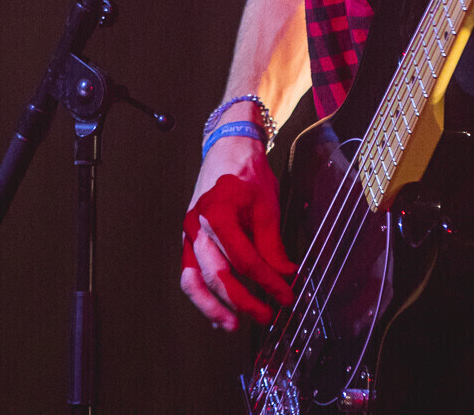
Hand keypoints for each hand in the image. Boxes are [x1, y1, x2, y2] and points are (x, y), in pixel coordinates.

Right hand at [181, 127, 293, 330]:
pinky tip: (218, 310)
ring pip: (193, 280)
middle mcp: (196, 225)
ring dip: (212, 306)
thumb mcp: (267, 205)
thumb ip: (272, 244)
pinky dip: (202, 295)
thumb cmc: (246, 171)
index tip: (286, 295)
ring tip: (233, 325)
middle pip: (216, 274)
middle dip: (242, 301)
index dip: (267, 282)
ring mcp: (188, 233)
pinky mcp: (188, 240)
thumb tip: (284, 275)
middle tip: (265, 316)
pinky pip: (190, 273)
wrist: (227, 148)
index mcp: (217, 213)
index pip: (244, 259)